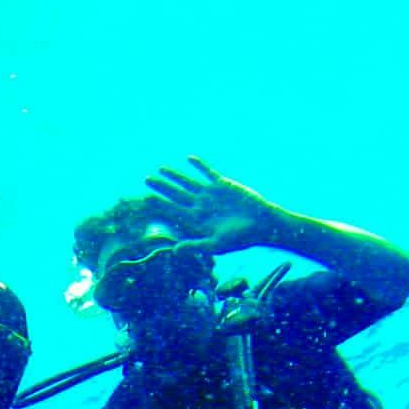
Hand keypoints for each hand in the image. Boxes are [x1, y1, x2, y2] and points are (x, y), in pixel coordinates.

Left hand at [142, 156, 286, 253]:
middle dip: (162, 187)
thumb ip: (195, 246)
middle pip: (176, 194)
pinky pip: (208, 173)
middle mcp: (201, 206)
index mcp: (197, 221)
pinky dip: (200, 166)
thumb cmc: (240, 239)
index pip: (174, 210)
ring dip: (175, 175)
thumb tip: (174, 250)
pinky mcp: (223, 185)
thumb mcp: (216, 245)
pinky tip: (189, 158)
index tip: (146, 197)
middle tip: (146, 179)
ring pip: (188, 182)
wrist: (261, 224)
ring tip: (160, 168)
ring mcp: (211, 195)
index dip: (160, 204)